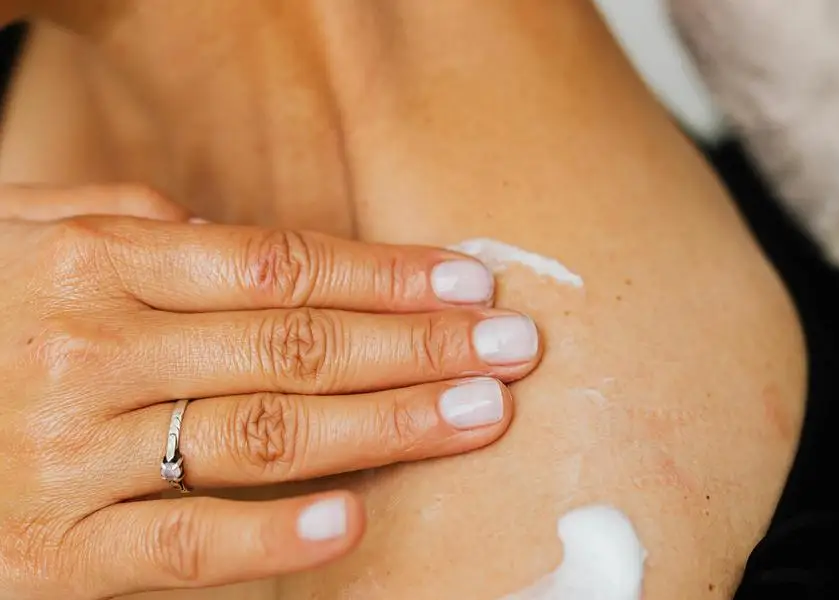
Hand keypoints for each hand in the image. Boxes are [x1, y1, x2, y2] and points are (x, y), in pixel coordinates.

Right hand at [0, 184, 541, 598]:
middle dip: (417, 347)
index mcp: (95, 266)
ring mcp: (72, 456)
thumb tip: (224, 234)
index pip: (279, 266)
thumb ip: (130, 225)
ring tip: (476, 415)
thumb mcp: (25, 235)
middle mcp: (92, 352)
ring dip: (385, 427)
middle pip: (294, 346)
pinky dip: (269, 538)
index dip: (385, 277)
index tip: (467, 284)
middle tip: (509, 348)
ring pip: (262, 436)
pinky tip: (352, 521)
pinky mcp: (55, 554)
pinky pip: (180, 545)